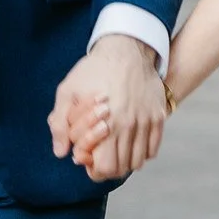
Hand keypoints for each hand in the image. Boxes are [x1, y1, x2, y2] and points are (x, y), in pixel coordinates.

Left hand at [48, 36, 166, 180]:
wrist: (126, 48)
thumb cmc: (93, 69)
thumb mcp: (68, 91)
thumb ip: (60, 123)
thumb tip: (61, 153)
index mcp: (107, 124)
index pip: (106, 167)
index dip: (95, 170)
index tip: (89, 160)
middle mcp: (130, 126)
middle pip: (123, 167)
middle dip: (109, 168)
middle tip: (101, 157)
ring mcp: (147, 122)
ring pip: (139, 160)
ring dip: (126, 161)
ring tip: (115, 151)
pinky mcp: (158, 115)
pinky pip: (153, 148)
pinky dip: (142, 152)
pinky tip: (130, 143)